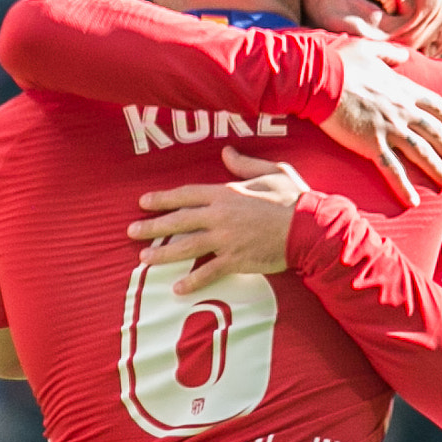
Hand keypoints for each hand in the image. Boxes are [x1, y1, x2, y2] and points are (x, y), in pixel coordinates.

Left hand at [130, 148, 308, 294]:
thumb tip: (227, 153)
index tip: (144, 202)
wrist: (310, 229)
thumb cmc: (294, 199)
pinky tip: (177, 289)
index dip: (163, 198)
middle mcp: (220, 216)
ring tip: (143, 258)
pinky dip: (192, 282)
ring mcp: (226, 240)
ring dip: (162, 253)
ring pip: (185, 246)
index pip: (186, 194)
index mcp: (226, 193)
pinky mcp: (236, 260)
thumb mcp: (272, 172)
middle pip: (178, 221)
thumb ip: (245, 165)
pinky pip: (208, 272)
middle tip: (131, 231)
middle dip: (152, 227)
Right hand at [322, 29, 441, 208]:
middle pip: (434, 132)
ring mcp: (389, 128)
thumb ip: (390, 53)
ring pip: (421, 153)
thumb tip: (403, 54)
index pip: (435, 105)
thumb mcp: (369, 49)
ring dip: (437, 169)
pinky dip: (404, 187)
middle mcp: (402, 110)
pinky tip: (413, 200)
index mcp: (403, 88)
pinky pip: (393, 170)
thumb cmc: (340, 62)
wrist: (320, 78)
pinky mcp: (372, 144)